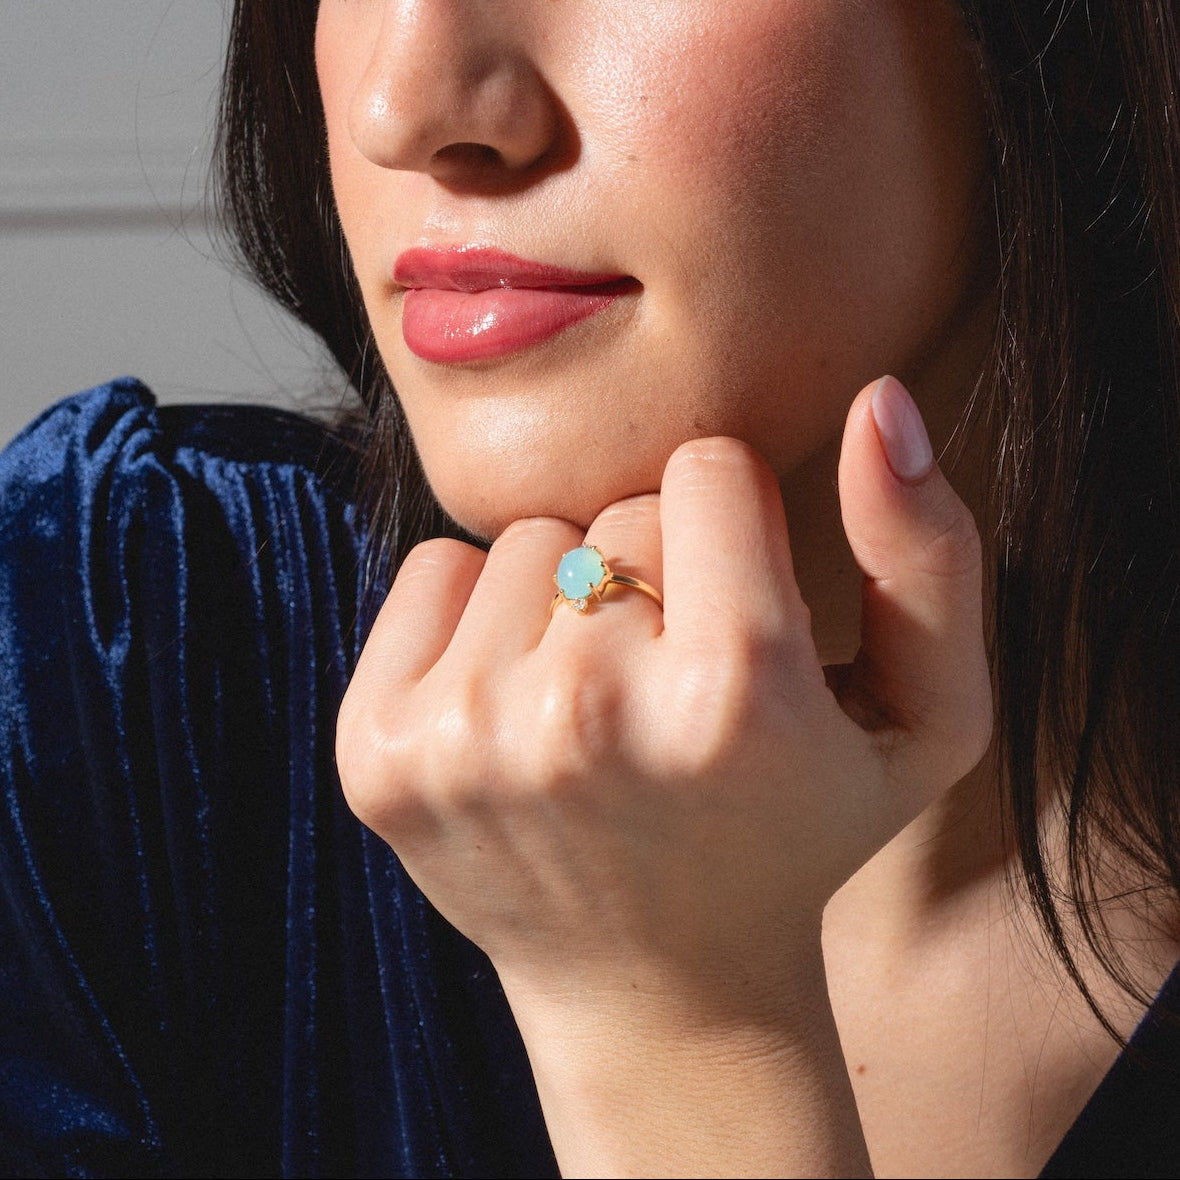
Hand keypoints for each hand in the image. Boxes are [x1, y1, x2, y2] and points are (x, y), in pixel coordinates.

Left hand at [337, 375, 990, 1010]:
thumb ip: (930, 555)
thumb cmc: (800, 836)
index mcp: (733, 693)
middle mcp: (586, 712)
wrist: (657, 990)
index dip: (738, 535)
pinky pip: (432, 570)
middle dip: (655, 574)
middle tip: (670, 686)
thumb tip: (874, 402)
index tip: (738, 619)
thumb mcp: (925, 720)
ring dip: (568, 600)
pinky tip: (519, 710)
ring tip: (599, 707)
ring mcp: (467, 737)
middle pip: (616, 508)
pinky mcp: (379, 753)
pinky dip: (478, 619)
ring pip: (526, 539)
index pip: (711, 469)